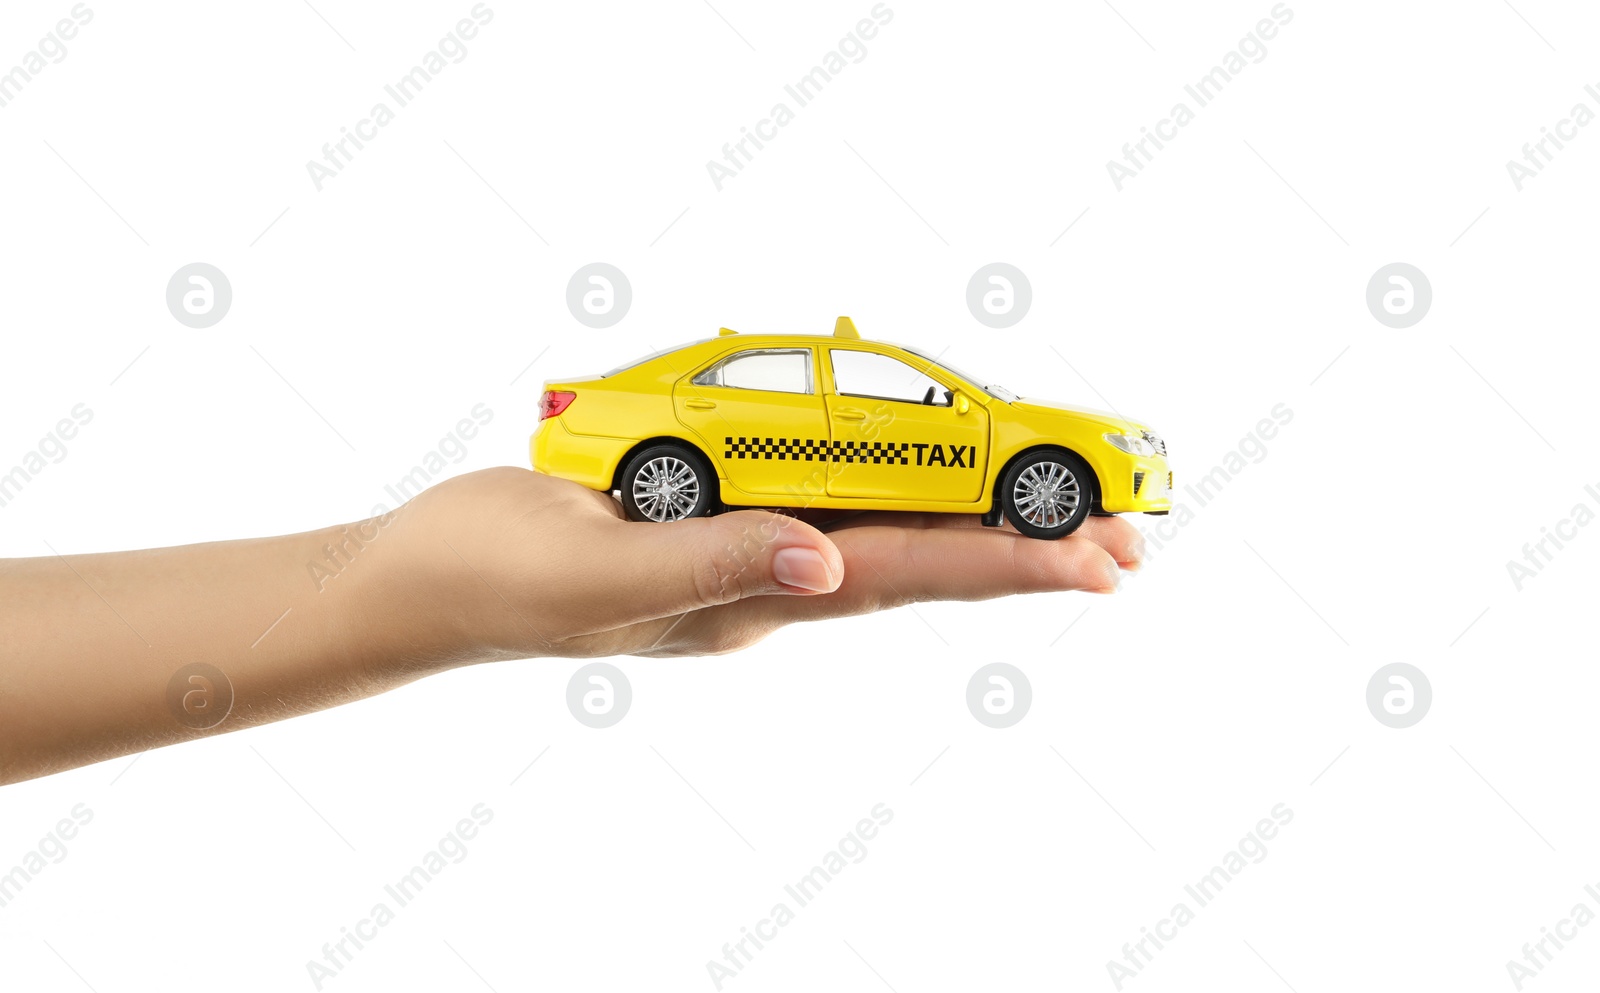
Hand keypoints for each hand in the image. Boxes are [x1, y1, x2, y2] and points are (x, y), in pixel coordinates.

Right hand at [397, 467, 1144, 658]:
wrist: (426, 576)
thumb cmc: (497, 579)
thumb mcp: (595, 577)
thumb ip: (707, 567)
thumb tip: (823, 564)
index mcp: (748, 597)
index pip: (900, 575)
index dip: (1001, 563)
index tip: (1097, 563)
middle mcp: (766, 575)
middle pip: (918, 555)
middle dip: (1024, 547)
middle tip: (1130, 543)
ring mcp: (742, 544)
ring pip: (881, 522)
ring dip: (974, 514)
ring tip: (1064, 512)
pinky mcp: (712, 510)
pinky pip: (818, 488)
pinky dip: (886, 473)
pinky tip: (926, 466)